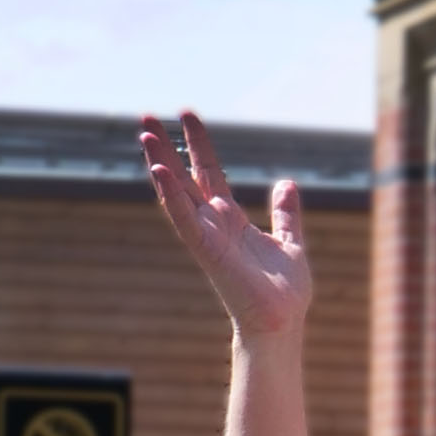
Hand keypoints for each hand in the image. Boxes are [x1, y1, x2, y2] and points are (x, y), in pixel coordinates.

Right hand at [140, 111, 310, 339]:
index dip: (197, 144)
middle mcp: (213, 223)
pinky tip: (159, 169)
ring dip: (160, 162)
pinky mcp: (205, 249)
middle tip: (146, 115)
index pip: (208, 172)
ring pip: (176, 192)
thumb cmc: (284, 290)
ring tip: (145, 133)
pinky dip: (171, 194)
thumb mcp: (290, 241)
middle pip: (184, 175)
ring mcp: (206, 235)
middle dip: (167, 146)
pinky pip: (183, 217)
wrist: (281, 321)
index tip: (186, 115)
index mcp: (230, 219)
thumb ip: (285, 213)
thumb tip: (286, 183)